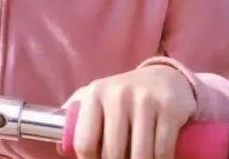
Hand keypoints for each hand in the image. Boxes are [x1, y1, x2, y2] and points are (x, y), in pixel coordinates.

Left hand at [65, 65, 196, 158]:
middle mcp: (118, 94)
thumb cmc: (123, 96)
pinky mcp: (169, 108)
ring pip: (140, 156)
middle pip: (112, 154)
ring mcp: (145, 100)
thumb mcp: (96, 98)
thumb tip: (59, 148)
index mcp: (95, 94)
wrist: (165, 77)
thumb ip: (75, 118)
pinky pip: (162, 150)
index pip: (84, 143)